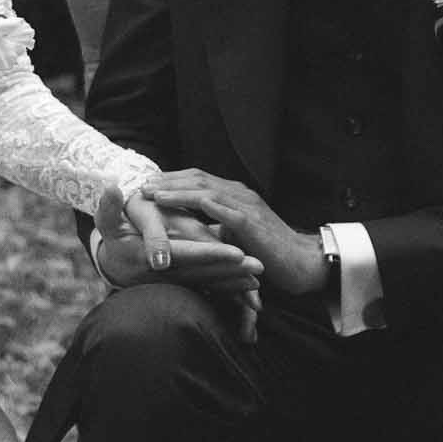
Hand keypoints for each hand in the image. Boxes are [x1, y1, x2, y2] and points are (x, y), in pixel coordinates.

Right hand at [95, 185, 263, 340]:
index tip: (234, 251)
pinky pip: (209, 289)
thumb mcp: (107, 223)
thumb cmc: (114, 238)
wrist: (114, 262)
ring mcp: (176, 281)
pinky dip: (228, 289)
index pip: (183, 253)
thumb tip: (112, 188)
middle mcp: (164, 273)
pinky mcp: (185, 284)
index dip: (208, 252)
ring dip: (234, 282)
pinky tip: (249, 289)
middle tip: (258, 266)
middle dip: (231, 270)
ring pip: (208, 283)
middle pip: (203, 271)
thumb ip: (108, 208)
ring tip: (259, 281)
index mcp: (148, 256)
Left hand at [142, 170, 328, 297]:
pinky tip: (178, 203)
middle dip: (167, 180)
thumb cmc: (268, 251)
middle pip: (197, 178)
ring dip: (176, 190)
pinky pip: (223, 210)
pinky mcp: (252, 224)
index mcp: (235, 195)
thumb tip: (191, 229)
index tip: (147, 183)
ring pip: (206, 190)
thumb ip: (215, 226)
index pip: (198, 179)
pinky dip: (200, 204)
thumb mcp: (235, 234)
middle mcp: (240, 194)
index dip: (172, 179)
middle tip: (141, 184)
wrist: (301, 263)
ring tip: (152, 193)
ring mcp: (247, 206)